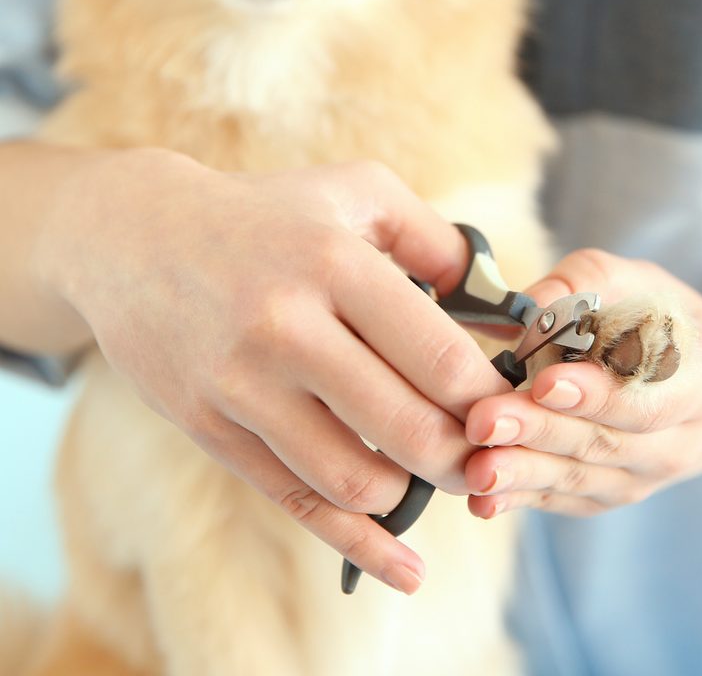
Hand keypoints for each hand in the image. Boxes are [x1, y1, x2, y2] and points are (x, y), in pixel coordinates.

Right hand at [39, 148, 508, 591]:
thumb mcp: (359, 193)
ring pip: (356, 479)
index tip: (508, 407)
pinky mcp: (211, 428)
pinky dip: (358, 541)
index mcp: (335, 264)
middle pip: (409, 428)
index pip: (440, 358)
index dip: (490, 398)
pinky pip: (297, 500)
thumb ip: (438, 242)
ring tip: (432, 472)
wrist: (137, 237)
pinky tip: (403, 565)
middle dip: (465, 456)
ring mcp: (241, 385)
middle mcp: (286, 328)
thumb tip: (503, 311)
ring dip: (414, 492)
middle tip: (486, 454)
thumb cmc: (269, 213)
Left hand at [463, 249, 701, 516]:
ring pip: (578, 479)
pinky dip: (521, 500)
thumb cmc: (664, 321)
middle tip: (484, 420)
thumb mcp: (638, 283)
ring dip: (523, 474)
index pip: (646, 399)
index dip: (595, 396)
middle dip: (539, 431)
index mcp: (700, 382)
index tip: (543, 383)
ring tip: (476, 468)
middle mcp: (677, 443)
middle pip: (602, 443)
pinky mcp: (606, 497)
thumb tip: (530, 304)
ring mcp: (642, 478)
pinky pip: (562, 501)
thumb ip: (586, 284)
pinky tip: (481, 500)